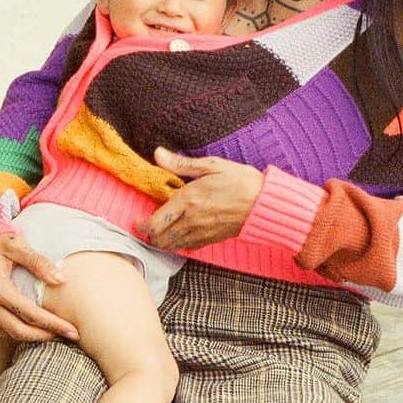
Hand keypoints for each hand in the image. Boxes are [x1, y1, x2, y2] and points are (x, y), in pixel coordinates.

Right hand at [0, 232, 79, 342]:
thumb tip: (60, 279)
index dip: (54, 324)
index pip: (31, 314)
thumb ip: (38, 262)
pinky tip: (35, 330)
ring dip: (33, 338)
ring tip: (56, 335)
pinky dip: (19, 333)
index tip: (73, 330)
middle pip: (20, 331)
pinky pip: (0, 329)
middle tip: (70, 337)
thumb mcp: (15, 245)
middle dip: (46, 336)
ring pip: (9, 333)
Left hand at [136, 148, 262, 250]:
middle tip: (145, 228)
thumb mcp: (211, 165)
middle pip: (160, 238)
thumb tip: (158, 154)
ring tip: (159, 233)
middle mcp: (192, 220)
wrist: (264, 204)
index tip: (137, 221)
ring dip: (162, 242)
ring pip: (172, 246)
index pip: (155, 221)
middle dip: (149, 236)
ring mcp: (202, 233)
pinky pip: (188, 249)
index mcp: (188, 200)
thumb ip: (181, 163)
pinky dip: (178, 245)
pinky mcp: (211, 240)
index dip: (141, 225)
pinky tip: (179, 236)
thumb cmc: (240, 181)